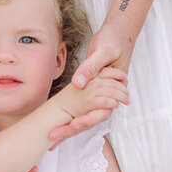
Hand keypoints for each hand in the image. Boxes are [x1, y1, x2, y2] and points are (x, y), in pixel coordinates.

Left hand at [49, 23, 136, 141]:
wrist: (120, 32)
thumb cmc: (115, 41)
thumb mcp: (104, 52)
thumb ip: (91, 68)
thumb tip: (78, 84)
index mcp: (112, 91)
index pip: (99, 113)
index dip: (83, 122)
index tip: (69, 127)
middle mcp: (106, 96)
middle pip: (89, 120)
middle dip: (70, 130)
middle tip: (52, 139)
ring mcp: (98, 93)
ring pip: (84, 116)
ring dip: (69, 127)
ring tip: (52, 139)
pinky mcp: (90, 89)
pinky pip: (80, 105)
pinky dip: (69, 115)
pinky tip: (57, 124)